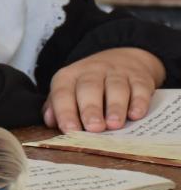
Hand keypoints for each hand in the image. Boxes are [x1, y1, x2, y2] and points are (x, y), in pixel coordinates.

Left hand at [43, 47, 164, 132]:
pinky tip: (136, 115)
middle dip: (91, 109)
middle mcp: (92, 71)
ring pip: (115, 88)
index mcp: (69, 76)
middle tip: (94, 128)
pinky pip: (139, 88)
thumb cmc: (90, 84)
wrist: (123, 59)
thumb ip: (58, 106)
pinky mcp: (139, 78)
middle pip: (89, 88)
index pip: (63, 92)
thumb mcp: (70, 90)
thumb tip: (50, 121)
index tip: (69, 129)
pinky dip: (139, 102)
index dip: (65, 111)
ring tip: (114, 124)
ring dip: (115, 107)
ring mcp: (117, 73)